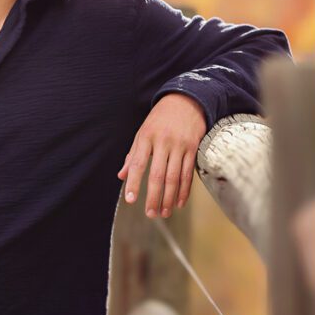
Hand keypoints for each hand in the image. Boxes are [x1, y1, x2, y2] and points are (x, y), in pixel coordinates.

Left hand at [117, 93, 206, 217]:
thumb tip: (121, 176)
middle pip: (158, 174)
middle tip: (150, 213)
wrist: (187, 101)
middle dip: (154, 196)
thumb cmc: (160, 119)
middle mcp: (163, 142)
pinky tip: (180, 202)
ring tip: (165, 212)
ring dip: (170, 197)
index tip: (130, 199)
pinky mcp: (193, 148)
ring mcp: (180, 145)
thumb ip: (133, 155)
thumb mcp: (143, 133)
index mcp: (146, 138)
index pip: (138, 164)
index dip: (133, 183)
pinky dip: (185, 190)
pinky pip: (188, 173)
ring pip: (174, 177)